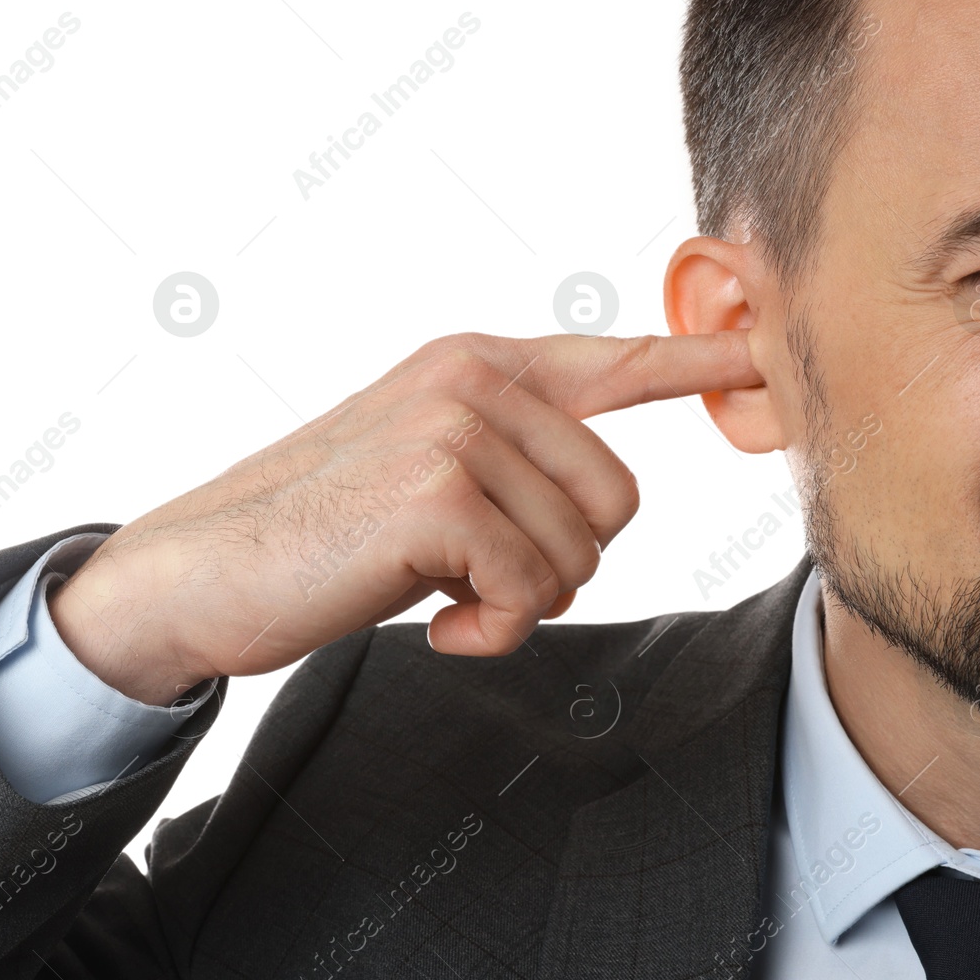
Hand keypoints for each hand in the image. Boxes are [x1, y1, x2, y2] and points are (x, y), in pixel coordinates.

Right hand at [49, 330, 761, 705]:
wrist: (208, 569)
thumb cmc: (321, 532)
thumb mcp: (425, 469)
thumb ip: (511, 456)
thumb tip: (601, 503)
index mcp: (478, 365)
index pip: (616, 358)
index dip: (703, 358)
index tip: (772, 348)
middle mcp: (475, 379)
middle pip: (617, 498)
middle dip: (558, 562)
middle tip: (473, 575)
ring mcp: (456, 428)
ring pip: (578, 553)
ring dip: (518, 601)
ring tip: (441, 593)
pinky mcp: (438, 493)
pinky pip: (531, 591)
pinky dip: (491, 630)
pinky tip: (435, 624)